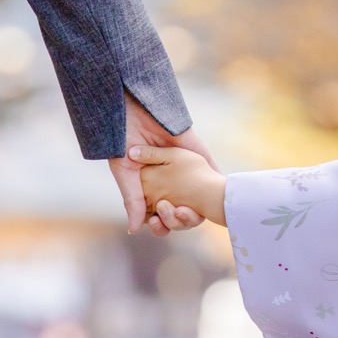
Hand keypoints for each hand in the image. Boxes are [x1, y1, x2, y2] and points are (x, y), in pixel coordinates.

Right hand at [109, 91, 216, 234]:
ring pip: (197, 192)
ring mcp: (184, 163)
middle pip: (180, 206)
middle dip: (178, 219)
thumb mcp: (125, 172)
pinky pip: (210, 165)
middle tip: (170, 221)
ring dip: (196, 206)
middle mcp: (170, 177)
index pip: (159, 212)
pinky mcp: (195, 149)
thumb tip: (134, 229)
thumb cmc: (121, 139)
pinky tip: (216, 193)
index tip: (157, 224)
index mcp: (151, 185)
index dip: (160, 222)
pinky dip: (214, 179)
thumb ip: (132, 200)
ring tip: (189, 213)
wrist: (132, 108)